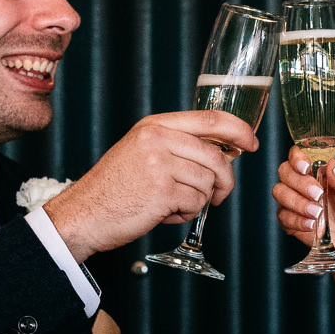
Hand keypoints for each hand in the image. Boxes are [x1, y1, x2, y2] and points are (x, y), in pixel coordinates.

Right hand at [45, 110, 259, 260]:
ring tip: (174, 204)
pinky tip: (165, 214)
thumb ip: (177, 146)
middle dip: (225, 180)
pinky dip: (187, 213)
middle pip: (216, 156)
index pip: (210, 119)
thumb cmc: (114, 188)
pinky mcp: (161, 191)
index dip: (238, 130)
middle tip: (219, 195)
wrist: (83, 213)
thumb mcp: (142, 152)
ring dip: (199, 200)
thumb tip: (224, 152)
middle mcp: (157, 139)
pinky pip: (196, 203)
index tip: (251, 143)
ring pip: (208, 183)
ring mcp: (159, 164)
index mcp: (154, 125)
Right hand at [272, 148, 334, 259]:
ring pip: (280, 193)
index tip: (306, 167)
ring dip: (297, 202)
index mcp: (319, 171)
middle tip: (318, 195)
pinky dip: (296, 220)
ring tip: (317, 213)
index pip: (298, 155)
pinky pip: (283, 217)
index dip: (297, 158)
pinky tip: (311, 224)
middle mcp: (304, 184)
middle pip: (285, 172)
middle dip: (299, 183)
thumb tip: (334, 163)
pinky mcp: (292, 222)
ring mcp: (296, 202)